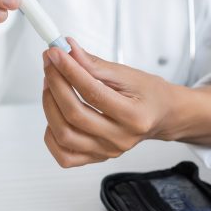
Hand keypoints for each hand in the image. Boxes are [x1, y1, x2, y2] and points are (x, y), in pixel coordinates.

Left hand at [41, 38, 177, 167]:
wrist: (161, 115)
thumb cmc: (148, 94)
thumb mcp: (127, 74)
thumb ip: (95, 64)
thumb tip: (69, 51)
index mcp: (134, 116)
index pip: (92, 92)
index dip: (69, 70)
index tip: (56, 53)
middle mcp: (120, 138)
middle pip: (75, 115)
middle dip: (56, 85)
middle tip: (50, 64)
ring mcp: (107, 151)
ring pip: (64, 135)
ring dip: (49, 106)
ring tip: (51, 84)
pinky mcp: (96, 158)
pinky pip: (64, 156)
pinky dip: (51, 135)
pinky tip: (55, 114)